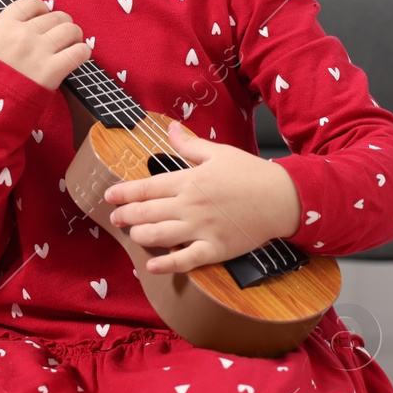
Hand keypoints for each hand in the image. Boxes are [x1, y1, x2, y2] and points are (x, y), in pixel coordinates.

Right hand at [0, 0, 90, 90]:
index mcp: (4, 24)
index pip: (33, 3)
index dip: (42, 10)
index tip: (42, 20)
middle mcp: (23, 33)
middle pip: (56, 16)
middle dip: (61, 25)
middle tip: (58, 37)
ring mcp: (39, 51)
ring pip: (71, 30)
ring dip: (74, 37)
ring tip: (69, 46)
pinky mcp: (53, 70)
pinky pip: (79, 52)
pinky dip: (82, 53)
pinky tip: (76, 58)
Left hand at [103, 119, 302, 273]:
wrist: (283, 198)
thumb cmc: (252, 174)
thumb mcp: (219, 152)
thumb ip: (189, 143)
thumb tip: (170, 127)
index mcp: (189, 180)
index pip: (146, 187)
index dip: (124, 193)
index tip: (110, 196)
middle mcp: (190, 205)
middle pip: (146, 213)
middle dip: (126, 216)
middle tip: (116, 219)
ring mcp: (201, 229)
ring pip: (158, 236)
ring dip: (140, 236)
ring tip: (133, 235)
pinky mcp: (215, 249)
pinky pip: (185, 260)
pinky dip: (166, 265)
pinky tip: (152, 265)